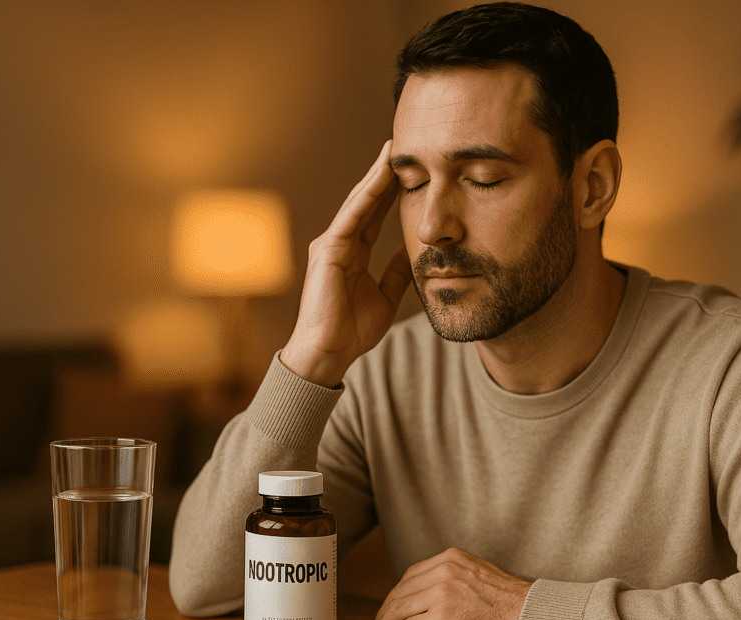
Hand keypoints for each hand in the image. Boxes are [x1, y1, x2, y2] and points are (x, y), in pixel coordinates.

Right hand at [280, 140, 411, 387]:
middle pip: (366, 202)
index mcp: (354, 253)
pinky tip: (380, 177)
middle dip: (384, 174)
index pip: (376, 215)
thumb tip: (411, 251)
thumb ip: (396, 272)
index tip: (412, 170)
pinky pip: (350, 218)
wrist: (330, 353)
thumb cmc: (352, 331)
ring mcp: (331, 245)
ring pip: (358, 203)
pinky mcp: (327, 251)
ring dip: (375, 176)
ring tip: (392, 150)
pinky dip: (366, 196)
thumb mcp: (386, 297)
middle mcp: (341, 243)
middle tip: (402, 145)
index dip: (392, 192)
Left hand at [368, 547, 531, 619]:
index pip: (411, 575)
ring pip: (399, 609)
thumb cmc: (507, 600)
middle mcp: (443, 572)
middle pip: (401, 591)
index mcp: (450, 559)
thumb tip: (429, 590)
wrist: (528, 614)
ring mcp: (441, 596)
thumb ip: (453, 575)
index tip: (390, 605)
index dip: (396, 593)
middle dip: (385, 609)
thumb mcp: (476, 572)